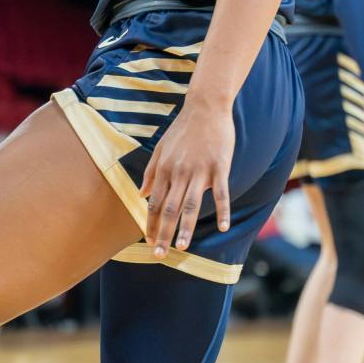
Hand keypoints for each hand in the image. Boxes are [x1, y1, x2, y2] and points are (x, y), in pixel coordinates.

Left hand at [140, 93, 233, 255]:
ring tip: (183, 247)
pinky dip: (222, 211)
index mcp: (164, 170)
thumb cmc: (182, 129)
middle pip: (170, 209)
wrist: (205, 108)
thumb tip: (141, 193)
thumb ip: (151, 172)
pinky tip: (222, 226)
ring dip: (186, 228)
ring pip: (191, 205)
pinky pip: (221, 193)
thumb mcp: (160, 148)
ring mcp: (200, 171)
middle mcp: (179, 173)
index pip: (155, 203)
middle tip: (160, 254)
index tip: (150, 242)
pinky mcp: (219, 167)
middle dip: (164, 233)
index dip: (152, 224)